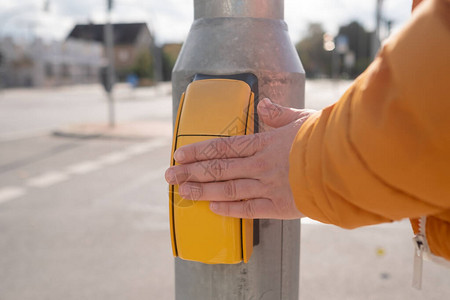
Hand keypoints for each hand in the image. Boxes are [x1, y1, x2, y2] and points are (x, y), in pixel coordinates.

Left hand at [165, 98, 315, 218]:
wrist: (345, 165)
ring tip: (182, 192)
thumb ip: (279, 113)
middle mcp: (259, 165)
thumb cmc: (324, 138)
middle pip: (217, 169)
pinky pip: (248, 209)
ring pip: (227, 189)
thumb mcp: (301, 118)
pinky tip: (212, 208)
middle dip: (190, 172)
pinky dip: (229, 209)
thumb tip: (264, 104)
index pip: (222, 147)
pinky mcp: (278, 206)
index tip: (178, 154)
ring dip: (202, 190)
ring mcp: (267, 186)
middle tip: (169, 177)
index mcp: (263, 143)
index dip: (197, 151)